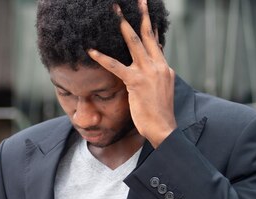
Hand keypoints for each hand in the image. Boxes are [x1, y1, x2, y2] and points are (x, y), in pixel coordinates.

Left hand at [88, 0, 175, 146]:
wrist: (163, 128)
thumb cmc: (158, 115)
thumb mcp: (160, 92)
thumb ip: (154, 79)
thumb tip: (149, 73)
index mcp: (164, 68)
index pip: (155, 42)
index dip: (150, 26)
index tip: (146, 12)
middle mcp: (159, 66)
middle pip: (148, 35)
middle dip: (141, 15)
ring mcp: (148, 72)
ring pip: (134, 43)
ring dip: (122, 25)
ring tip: (113, 12)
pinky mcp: (136, 82)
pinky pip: (116, 66)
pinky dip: (102, 57)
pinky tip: (90, 51)